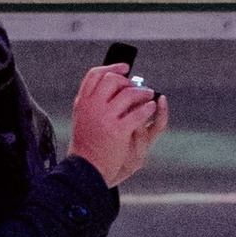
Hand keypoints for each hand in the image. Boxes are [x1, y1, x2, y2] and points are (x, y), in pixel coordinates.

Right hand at [69, 63, 167, 187]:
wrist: (86, 169)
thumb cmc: (87, 144)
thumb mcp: (83, 118)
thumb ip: (93, 101)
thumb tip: (113, 82)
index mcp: (82, 102)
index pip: (94, 75)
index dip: (111, 67)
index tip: (125, 68)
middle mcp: (92, 106)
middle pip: (112, 81)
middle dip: (127, 81)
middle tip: (138, 85)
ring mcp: (105, 118)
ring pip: (128, 95)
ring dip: (142, 92)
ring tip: (150, 94)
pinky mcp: (118, 131)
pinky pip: (138, 113)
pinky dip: (148, 108)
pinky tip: (152, 107)